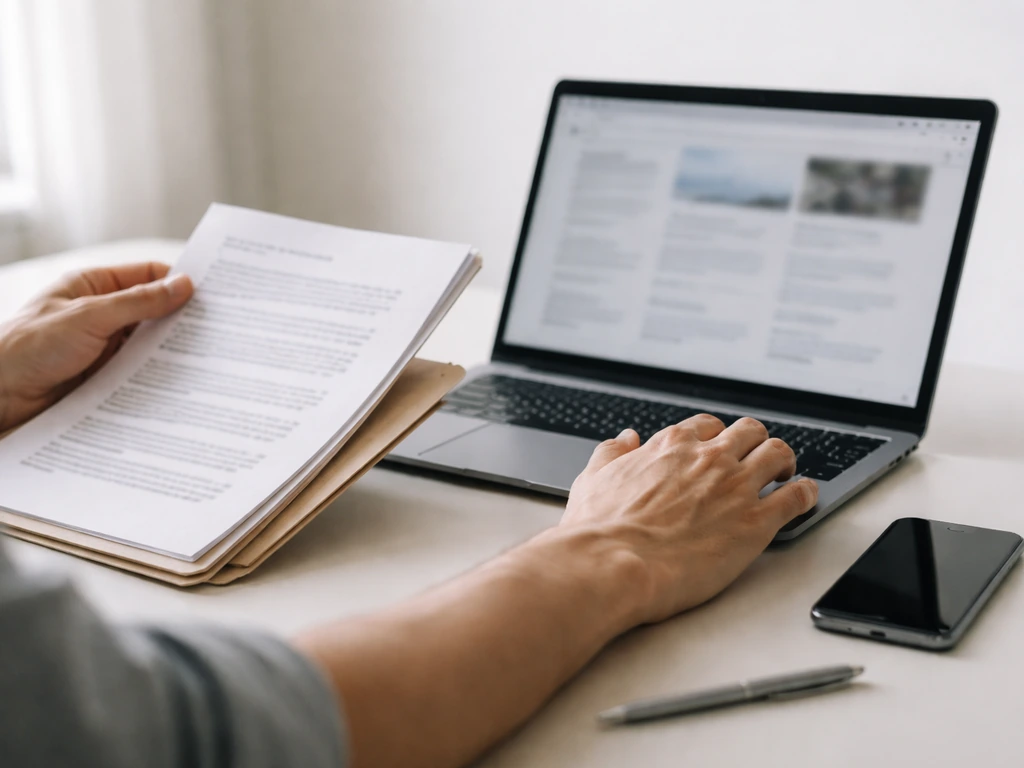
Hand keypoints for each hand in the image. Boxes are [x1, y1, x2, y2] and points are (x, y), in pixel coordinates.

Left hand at [0, 262, 192, 430]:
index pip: (145, 276)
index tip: (209, 294)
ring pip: (148, 344)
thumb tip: (182, 286)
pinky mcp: (104, 377)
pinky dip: (157, 376)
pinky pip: (139, 372)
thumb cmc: (28, 347)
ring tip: (203, 358)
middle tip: (215, 329)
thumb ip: (139, 302)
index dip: (176, 282)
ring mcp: (102, 347)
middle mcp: (100, 315)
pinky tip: (177, 381)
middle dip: (179, 319)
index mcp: (92, 287)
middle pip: (151, 311)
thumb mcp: (90, 316)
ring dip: (169, 351)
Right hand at [562, 415, 817, 624]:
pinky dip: (806, 494)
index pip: (706, 427)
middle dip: (754, 443)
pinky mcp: (756, 522)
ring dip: (783, 462)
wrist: (613, 563)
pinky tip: (805, 499)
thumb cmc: (599, 530)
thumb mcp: (592, 479)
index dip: (715, 438)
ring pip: (778, 454)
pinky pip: (797, 497)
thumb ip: (611, 453)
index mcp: (670, 446)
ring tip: (785, 475)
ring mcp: (735, 487)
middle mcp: (707, 459)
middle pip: (749, 432)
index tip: (718, 450)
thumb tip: (624, 439)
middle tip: (756, 460)